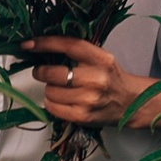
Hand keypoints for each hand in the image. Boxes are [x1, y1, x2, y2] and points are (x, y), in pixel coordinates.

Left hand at [22, 37, 136, 130]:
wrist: (131, 103)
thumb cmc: (111, 78)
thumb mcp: (101, 58)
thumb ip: (78, 52)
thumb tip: (43, 47)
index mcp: (101, 59)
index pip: (68, 45)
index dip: (45, 43)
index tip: (28, 44)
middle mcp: (96, 78)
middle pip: (53, 73)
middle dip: (41, 71)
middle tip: (42, 71)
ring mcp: (89, 99)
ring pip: (50, 91)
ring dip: (49, 89)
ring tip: (59, 88)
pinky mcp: (83, 116)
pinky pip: (52, 107)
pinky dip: (51, 102)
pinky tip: (60, 100)